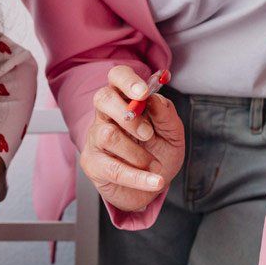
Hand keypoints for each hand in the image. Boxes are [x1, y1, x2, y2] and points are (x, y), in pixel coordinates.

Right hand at [80, 65, 184, 211]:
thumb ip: (166, 116)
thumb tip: (155, 99)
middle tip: (148, 133)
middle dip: (126, 113)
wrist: (151, 187)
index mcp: (125, 101)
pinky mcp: (93, 163)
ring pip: (108, 135)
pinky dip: (137, 177)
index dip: (127, 80)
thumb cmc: (159, 154)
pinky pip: (112, 168)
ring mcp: (95, 139)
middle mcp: (106, 116)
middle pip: (103, 98)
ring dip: (136, 152)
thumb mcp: (172, 134)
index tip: (143, 92)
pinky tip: (154, 181)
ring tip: (153, 164)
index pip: (117, 77)